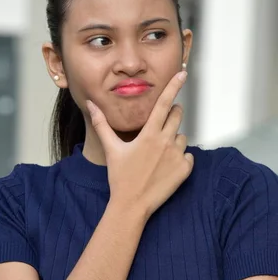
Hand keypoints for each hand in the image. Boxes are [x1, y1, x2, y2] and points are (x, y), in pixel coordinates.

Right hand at [86, 71, 193, 217]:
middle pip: (176, 117)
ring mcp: (177, 156)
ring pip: (182, 138)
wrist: (132, 205)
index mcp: (148, 134)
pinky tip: (165, 169)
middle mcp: (166, 142)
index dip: (173, 86)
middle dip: (171, 116)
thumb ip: (102, 124)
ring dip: (173, 141)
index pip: (164, 104)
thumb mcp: (111, 149)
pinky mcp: (185, 170)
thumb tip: (90, 104)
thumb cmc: (120, 177)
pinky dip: (180, 160)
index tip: (183, 73)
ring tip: (157, 157)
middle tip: (158, 130)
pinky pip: (188, 156)